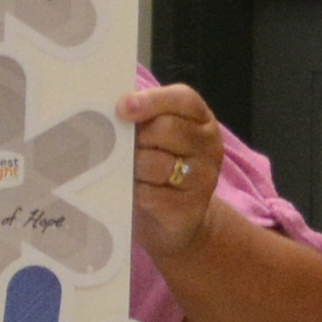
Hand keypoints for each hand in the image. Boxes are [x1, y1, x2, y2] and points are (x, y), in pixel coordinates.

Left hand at [120, 82, 222, 266]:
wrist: (174, 222)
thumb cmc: (156, 171)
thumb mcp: (151, 139)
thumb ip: (140, 120)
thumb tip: (114, 109)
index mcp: (199, 119)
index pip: (183, 99)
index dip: (152, 101)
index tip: (122, 108)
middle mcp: (208, 144)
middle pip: (166, 129)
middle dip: (136, 138)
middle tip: (120, 149)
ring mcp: (204, 177)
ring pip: (156, 162)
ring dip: (131, 168)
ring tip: (125, 173)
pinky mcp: (190, 207)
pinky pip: (150, 193)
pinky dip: (133, 192)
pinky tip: (130, 193)